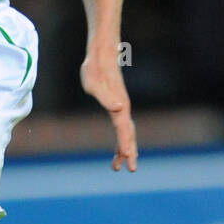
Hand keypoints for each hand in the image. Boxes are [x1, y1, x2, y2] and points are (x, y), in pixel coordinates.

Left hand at [80, 46, 137, 172]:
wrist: (101, 54)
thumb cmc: (94, 68)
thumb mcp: (93, 83)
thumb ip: (106, 97)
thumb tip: (120, 109)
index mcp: (119, 105)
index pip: (124, 130)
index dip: (126, 145)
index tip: (129, 159)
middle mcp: (123, 107)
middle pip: (128, 134)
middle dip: (129, 152)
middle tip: (129, 169)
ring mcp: (122, 106)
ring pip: (126, 132)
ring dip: (125, 148)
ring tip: (118, 165)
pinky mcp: (117, 104)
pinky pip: (122, 126)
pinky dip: (122, 139)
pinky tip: (118, 148)